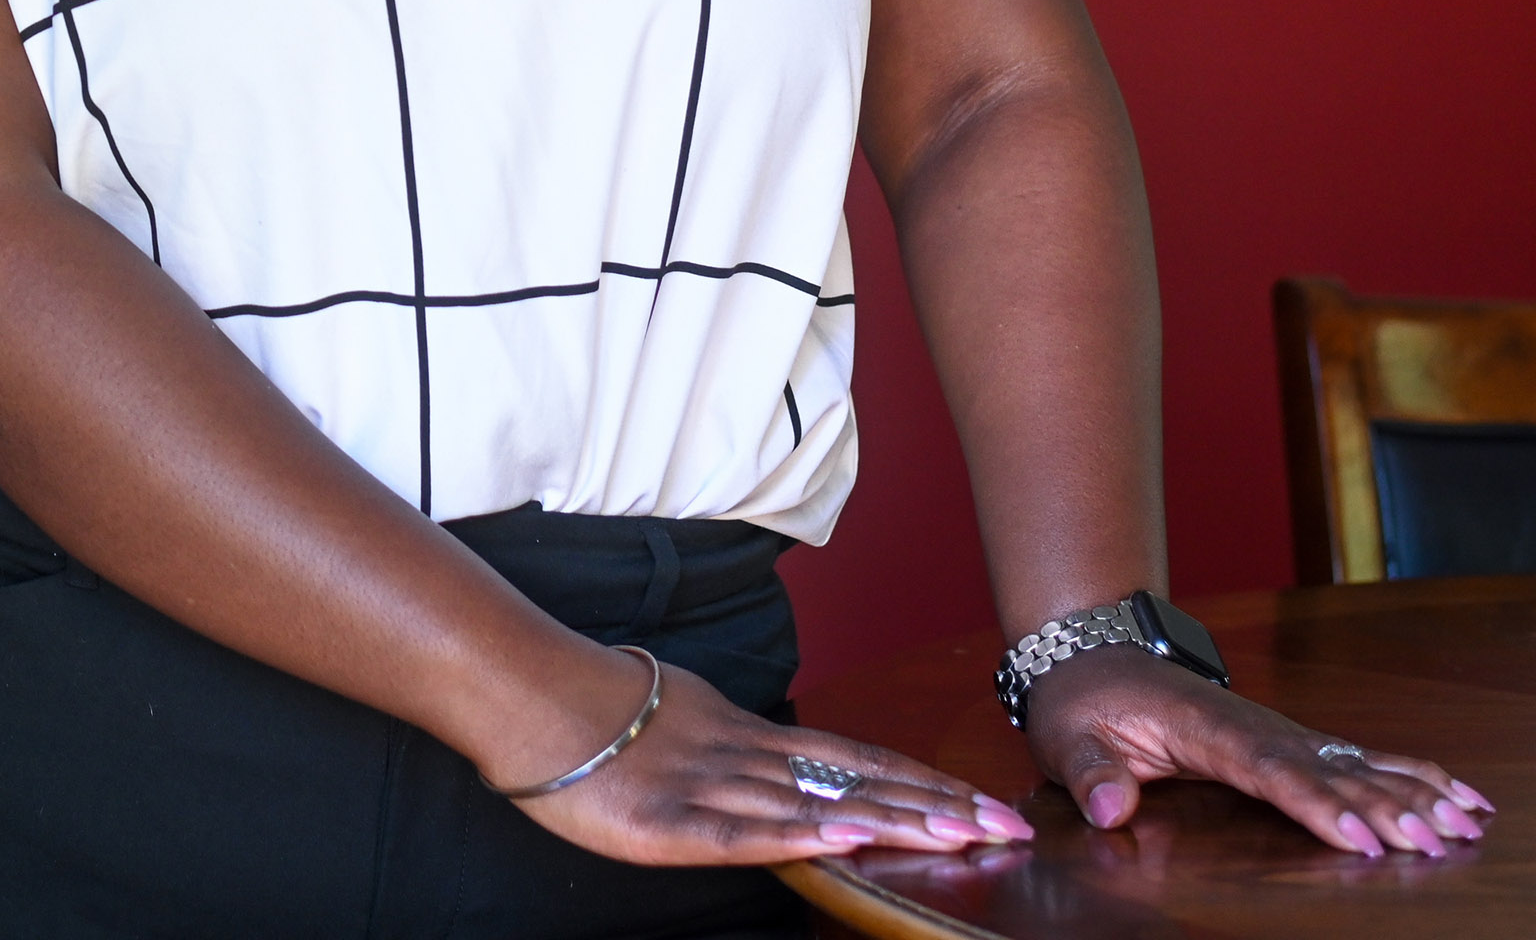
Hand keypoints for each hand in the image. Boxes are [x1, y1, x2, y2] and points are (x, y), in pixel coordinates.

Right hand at [500, 648, 1037, 867]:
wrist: (525, 691)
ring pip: (816, 805)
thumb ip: (730, 748)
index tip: (984, 803)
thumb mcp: (679, 718)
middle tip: (1010, 829)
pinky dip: (799, 838)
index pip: (854, 759)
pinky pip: (742, 833)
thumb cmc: (591, 709)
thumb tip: (777, 767)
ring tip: (959, 837)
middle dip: (936, 808)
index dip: (921, 781)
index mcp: (748, 735)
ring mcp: (712, 788)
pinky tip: (847, 844)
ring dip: (892, 822)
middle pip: (856, 783)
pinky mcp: (669, 823)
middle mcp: (746, 758)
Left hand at [1023, 645, 1496, 857]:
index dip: (1317, 803)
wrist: (1095, 656)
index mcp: (1208, 728)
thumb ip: (1090, 770)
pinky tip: (1466, 801)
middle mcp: (1259, 727)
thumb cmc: (1084, 702)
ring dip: (1417, 794)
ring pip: (1362, 763)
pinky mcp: (1296, 744)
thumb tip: (1109, 805)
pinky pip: (1366, 760)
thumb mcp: (1069, 735)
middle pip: (1332, 769)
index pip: (1270, 769)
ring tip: (1470, 825)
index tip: (1360, 836)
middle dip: (1387, 807)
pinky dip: (1419, 778)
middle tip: (1438, 843)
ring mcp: (1284, 733)